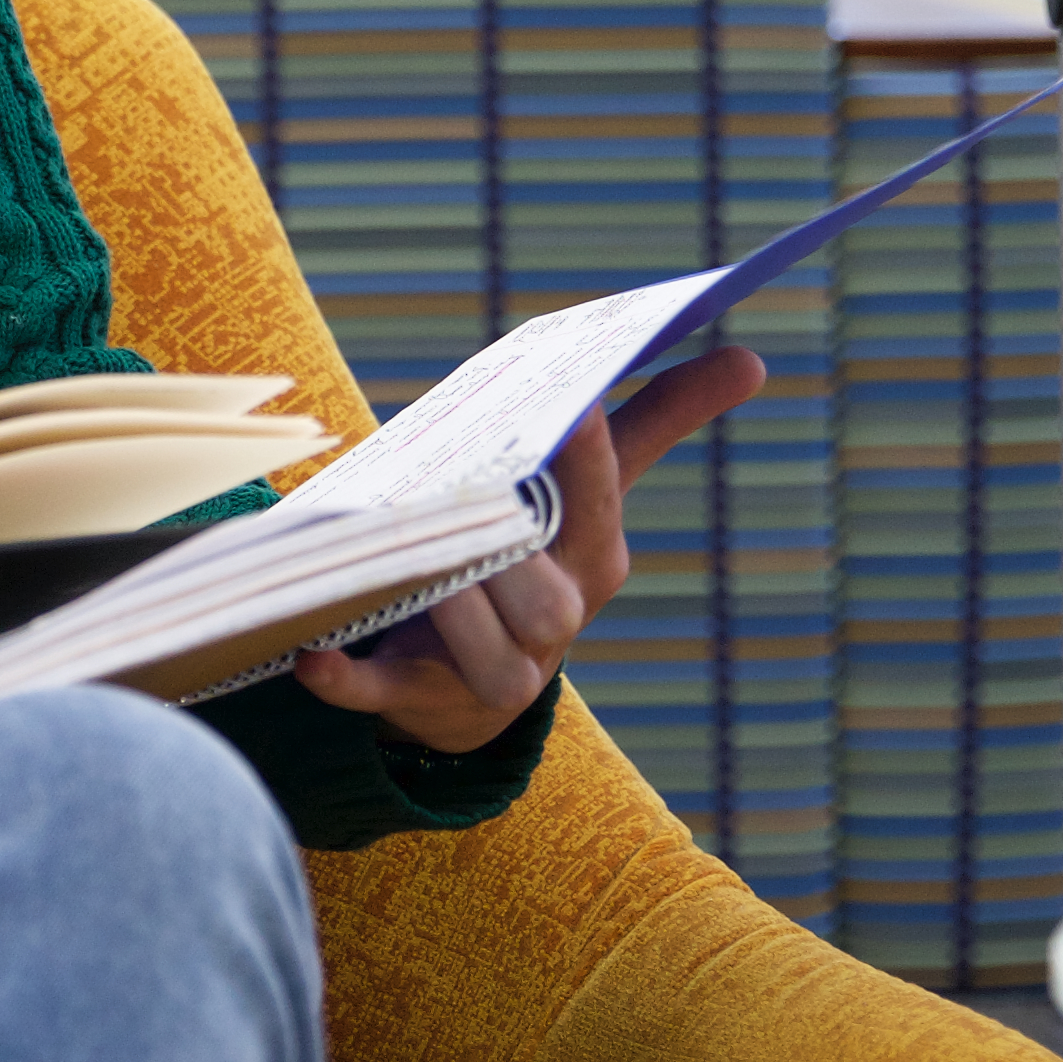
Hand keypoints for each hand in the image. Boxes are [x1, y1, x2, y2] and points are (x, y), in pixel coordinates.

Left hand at [290, 343, 764, 755]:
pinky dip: (345, 681)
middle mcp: (553, 623)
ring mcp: (489, 671)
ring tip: (392, 550)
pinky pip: (380, 696)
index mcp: (593, 561)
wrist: (469, 683)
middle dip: (500, 538)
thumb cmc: (535, 554)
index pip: (597, 506)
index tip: (577, 406)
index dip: (589, 461)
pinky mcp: (419, 702)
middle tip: (462, 485)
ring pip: (470, 636)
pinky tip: (310, 657)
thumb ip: (659, 425)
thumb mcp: (592, 495)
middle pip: (537, 585)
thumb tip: (752, 359)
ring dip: (433, 598)